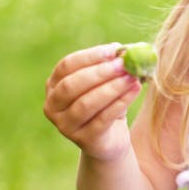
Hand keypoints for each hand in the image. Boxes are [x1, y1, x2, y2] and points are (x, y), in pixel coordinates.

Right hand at [44, 43, 142, 160]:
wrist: (111, 138)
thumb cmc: (106, 102)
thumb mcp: (105, 81)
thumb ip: (111, 65)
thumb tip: (124, 50)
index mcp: (54, 85)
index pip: (66, 65)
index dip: (90, 56)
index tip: (114, 49)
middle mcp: (53, 106)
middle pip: (72, 85)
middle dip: (100, 72)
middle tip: (123, 64)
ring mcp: (65, 126)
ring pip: (86, 104)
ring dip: (112, 87)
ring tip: (132, 77)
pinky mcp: (84, 140)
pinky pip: (102, 119)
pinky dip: (120, 102)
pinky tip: (135, 90)